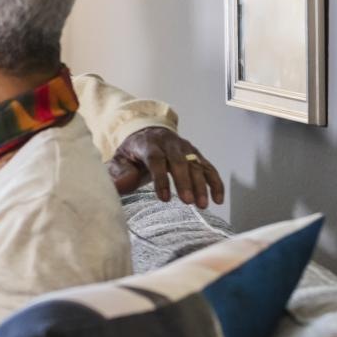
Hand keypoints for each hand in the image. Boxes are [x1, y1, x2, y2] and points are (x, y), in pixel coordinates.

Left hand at [106, 126, 224, 207]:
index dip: (161, 179)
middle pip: (180, 161)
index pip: (156, 160)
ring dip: (202, 185)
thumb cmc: (133, 151)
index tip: (164, 198)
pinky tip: (218, 199)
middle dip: (185, 182)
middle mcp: (170, 144)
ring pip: (196, 165)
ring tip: (202, 205)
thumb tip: (119, 186)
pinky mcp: (196, 155)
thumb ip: (119, 173)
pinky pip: (208, 168)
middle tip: (188, 201)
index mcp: (149, 144)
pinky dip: (215, 183)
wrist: (147, 132)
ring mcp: (185, 148)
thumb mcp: (120, 159)